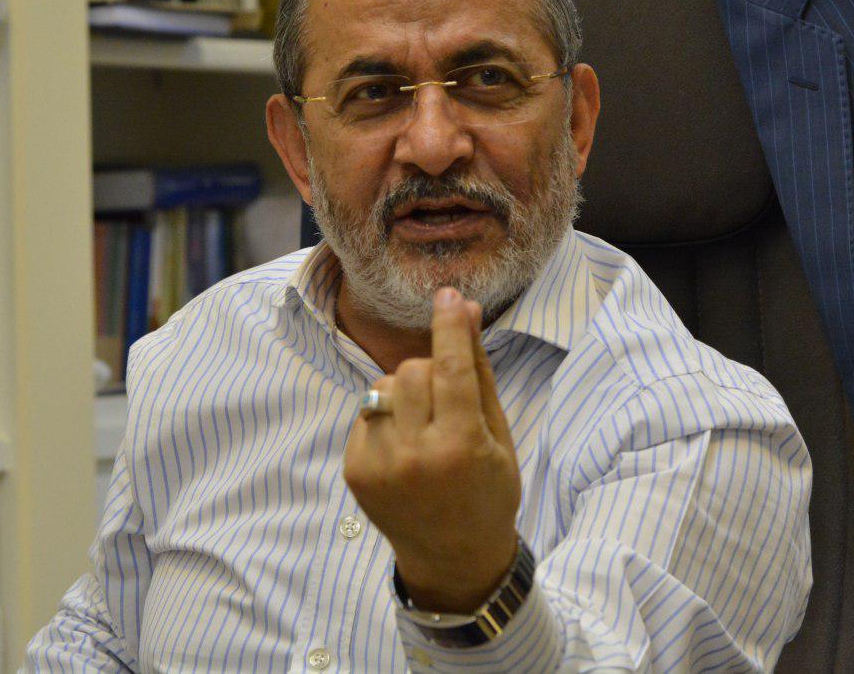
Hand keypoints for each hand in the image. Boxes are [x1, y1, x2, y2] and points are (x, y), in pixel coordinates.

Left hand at [343, 286, 520, 612]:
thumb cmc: (487, 491)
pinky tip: (404, 446)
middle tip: (446, 400)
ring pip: (384, 386)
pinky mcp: (356, 470)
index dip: (449, 326)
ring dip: (405, 393)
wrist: (454, 557)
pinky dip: (385, 416)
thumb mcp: (498, 434)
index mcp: (460, 446)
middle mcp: (415, 455)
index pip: (452, 368)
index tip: (447, 295)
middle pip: (412, 370)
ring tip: (424, 425)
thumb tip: (467, 311)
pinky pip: (365, 412)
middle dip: (430, 371)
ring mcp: (380, 465)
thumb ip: (479, 371)